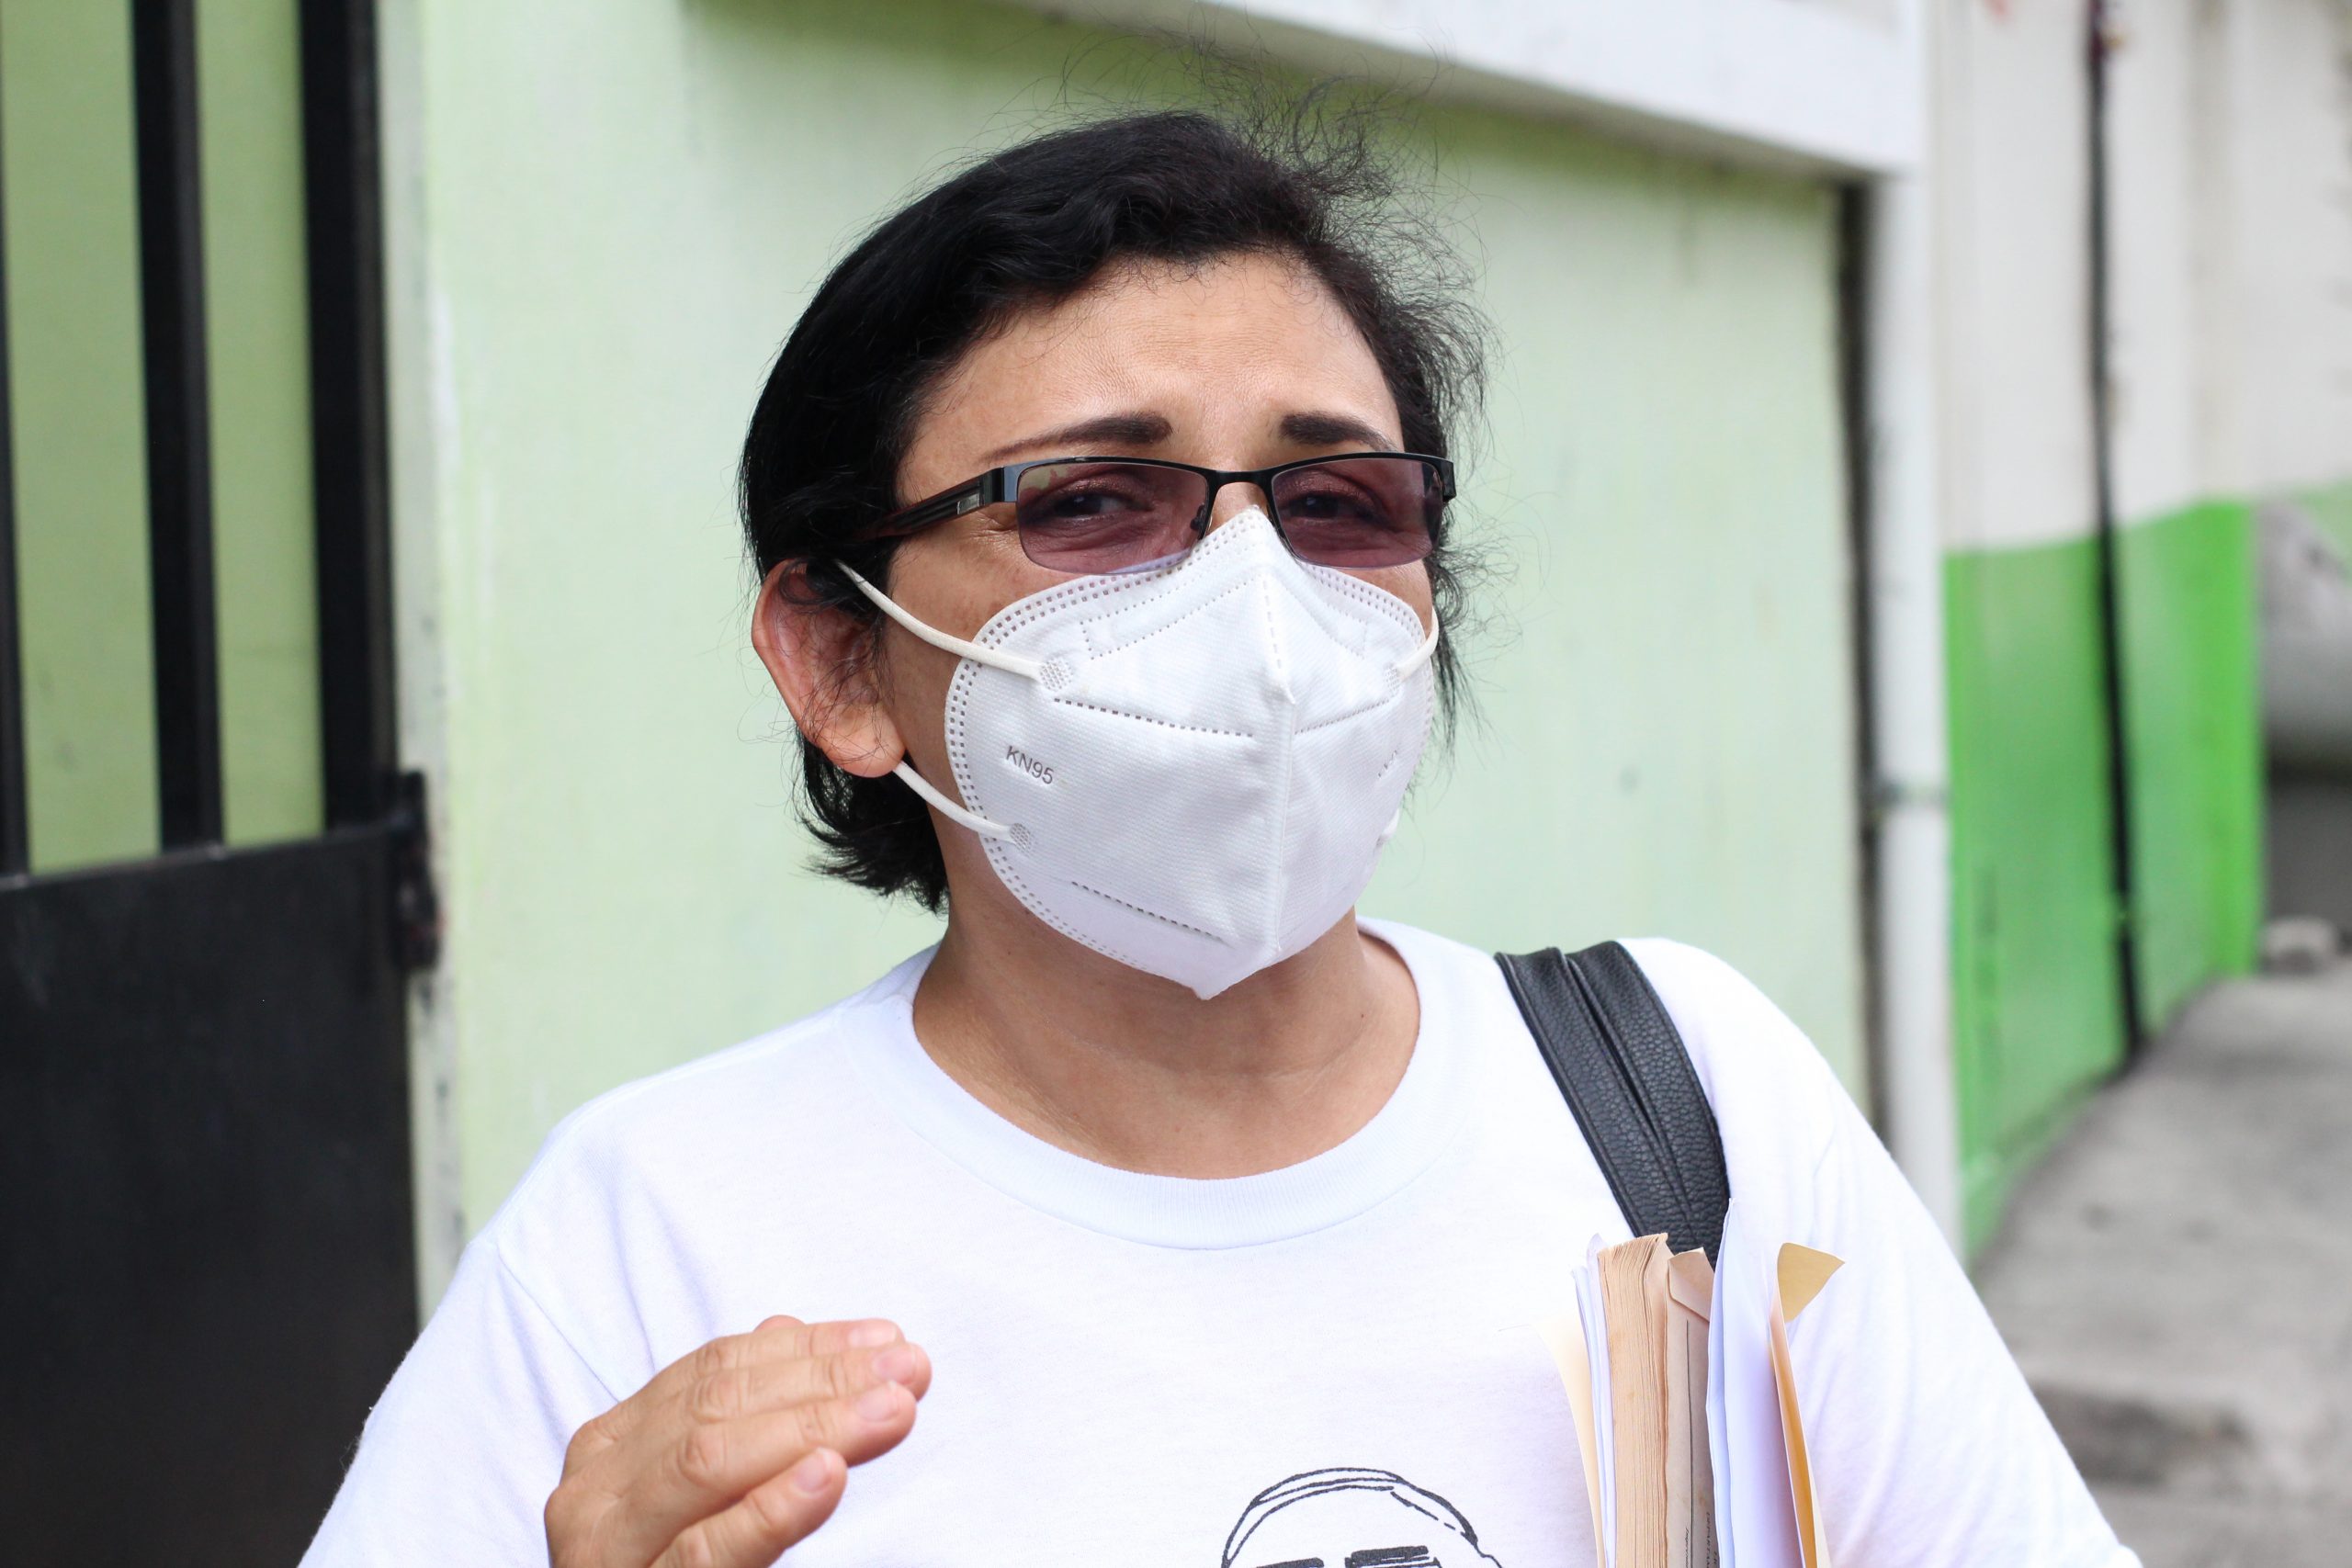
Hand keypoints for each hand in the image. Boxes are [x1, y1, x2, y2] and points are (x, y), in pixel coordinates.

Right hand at [546, 1315, 929, 1566]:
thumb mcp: (704, 1491)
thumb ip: (738, 1418)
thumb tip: (785, 1332)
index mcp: (613, 1449)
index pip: (713, 1372)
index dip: (807, 1349)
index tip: (888, 1339)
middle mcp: (595, 1494)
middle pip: (716, 1410)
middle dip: (822, 1381)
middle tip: (909, 1369)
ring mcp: (607, 1552)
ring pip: (708, 1465)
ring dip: (813, 1426)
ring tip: (891, 1411)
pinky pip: (704, 1552)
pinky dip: (768, 1509)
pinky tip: (826, 1478)